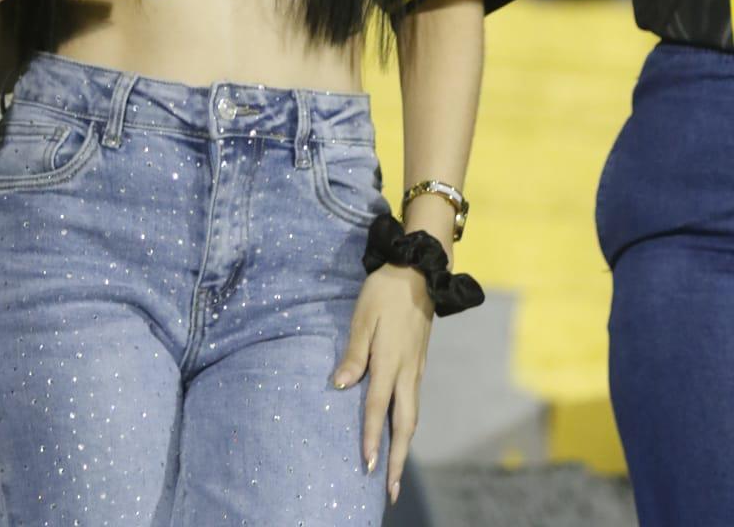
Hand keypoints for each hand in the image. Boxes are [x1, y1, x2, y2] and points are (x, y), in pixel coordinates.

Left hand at [332, 265, 432, 505]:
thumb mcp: (362, 316)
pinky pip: (415, 402)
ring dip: (404, 446)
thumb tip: (340, 386)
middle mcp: (408, 371)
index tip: (366, 465)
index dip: (371, 437)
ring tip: (395, 471)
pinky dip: (408, 424)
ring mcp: (417, 368)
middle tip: (390, 489)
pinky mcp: (420, 362)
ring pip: (413, 416)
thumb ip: (353, 353)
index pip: (378, 407)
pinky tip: (401, 431)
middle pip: (405, 424)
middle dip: (396, 458)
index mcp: (390, 361)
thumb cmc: (384, 291)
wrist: (419, 271)